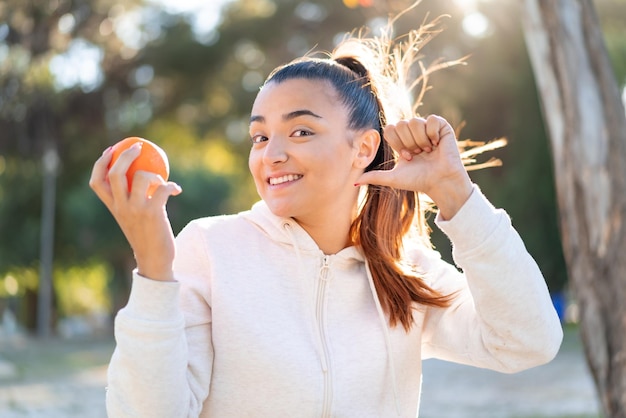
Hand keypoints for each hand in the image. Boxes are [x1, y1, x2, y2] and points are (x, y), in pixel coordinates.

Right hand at [89, 144, 181, 280]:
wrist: (154, 261)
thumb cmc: (147, 237)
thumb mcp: (133, 218)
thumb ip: (132, 200)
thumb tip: (142, 176)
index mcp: (113, 208)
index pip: (96, 182)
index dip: (100, 163)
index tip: (110, 149)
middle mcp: (121, 207)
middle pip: (115, 173)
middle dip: (125, 155)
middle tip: (139, 147)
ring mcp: (136, 210)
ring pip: (141, 177)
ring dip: (155, 174)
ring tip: (162, 181)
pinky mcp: (153, 213)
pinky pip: (163, 189)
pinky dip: (172, 186)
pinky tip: (177, 190)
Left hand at [356, 115, 472, 219]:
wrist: (440, 182)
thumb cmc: (418, 180)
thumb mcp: (393, 178)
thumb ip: (374, 177)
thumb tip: (355, 182)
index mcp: (402, 140)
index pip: (390, 128)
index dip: (397, 142)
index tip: (406, 156)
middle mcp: (413, 132)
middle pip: (401, 124)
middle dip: (408, 143)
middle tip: (418, 154)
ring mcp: (427, 127)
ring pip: (414, 121)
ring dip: (420, 140)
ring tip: (428, 151)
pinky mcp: (442, 126)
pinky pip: (431, 119)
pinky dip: (432, 134)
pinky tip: (437, 144)